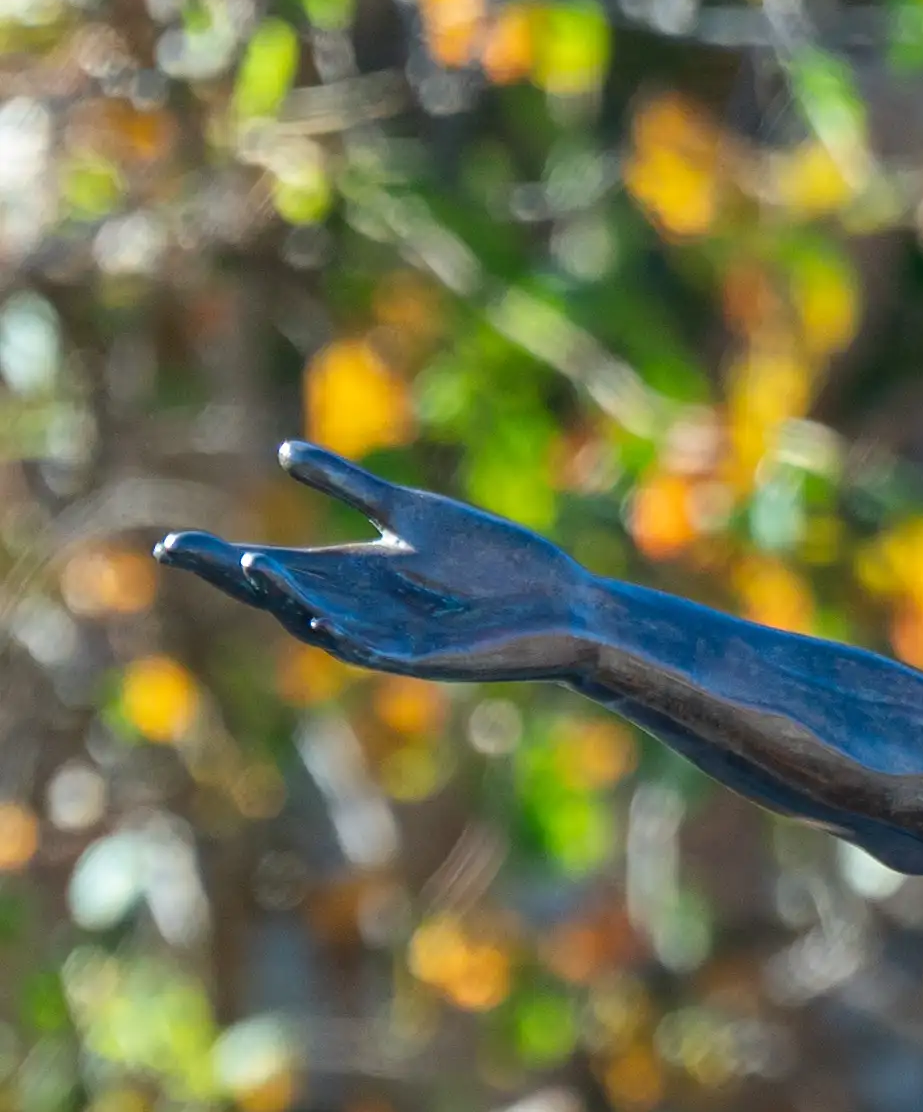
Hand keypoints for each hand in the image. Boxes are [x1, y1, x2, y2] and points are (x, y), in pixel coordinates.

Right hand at [157, 443, 595, 678]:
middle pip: (282, 596)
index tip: (169, 542)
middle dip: (234, 575)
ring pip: (324, 623)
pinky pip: (381, 652)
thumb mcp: (410, 513)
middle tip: (186, 551)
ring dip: (288, 599)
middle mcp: (361, 611)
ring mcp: (394, 638)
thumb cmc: (492, 562)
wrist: (564, 606)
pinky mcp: (433, 659)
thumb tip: (281, 452)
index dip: (219, 558)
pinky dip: (350, 638)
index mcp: (351, 577)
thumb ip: (350, 486)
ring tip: (248, 565)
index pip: (270, 567)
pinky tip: (320, 623)